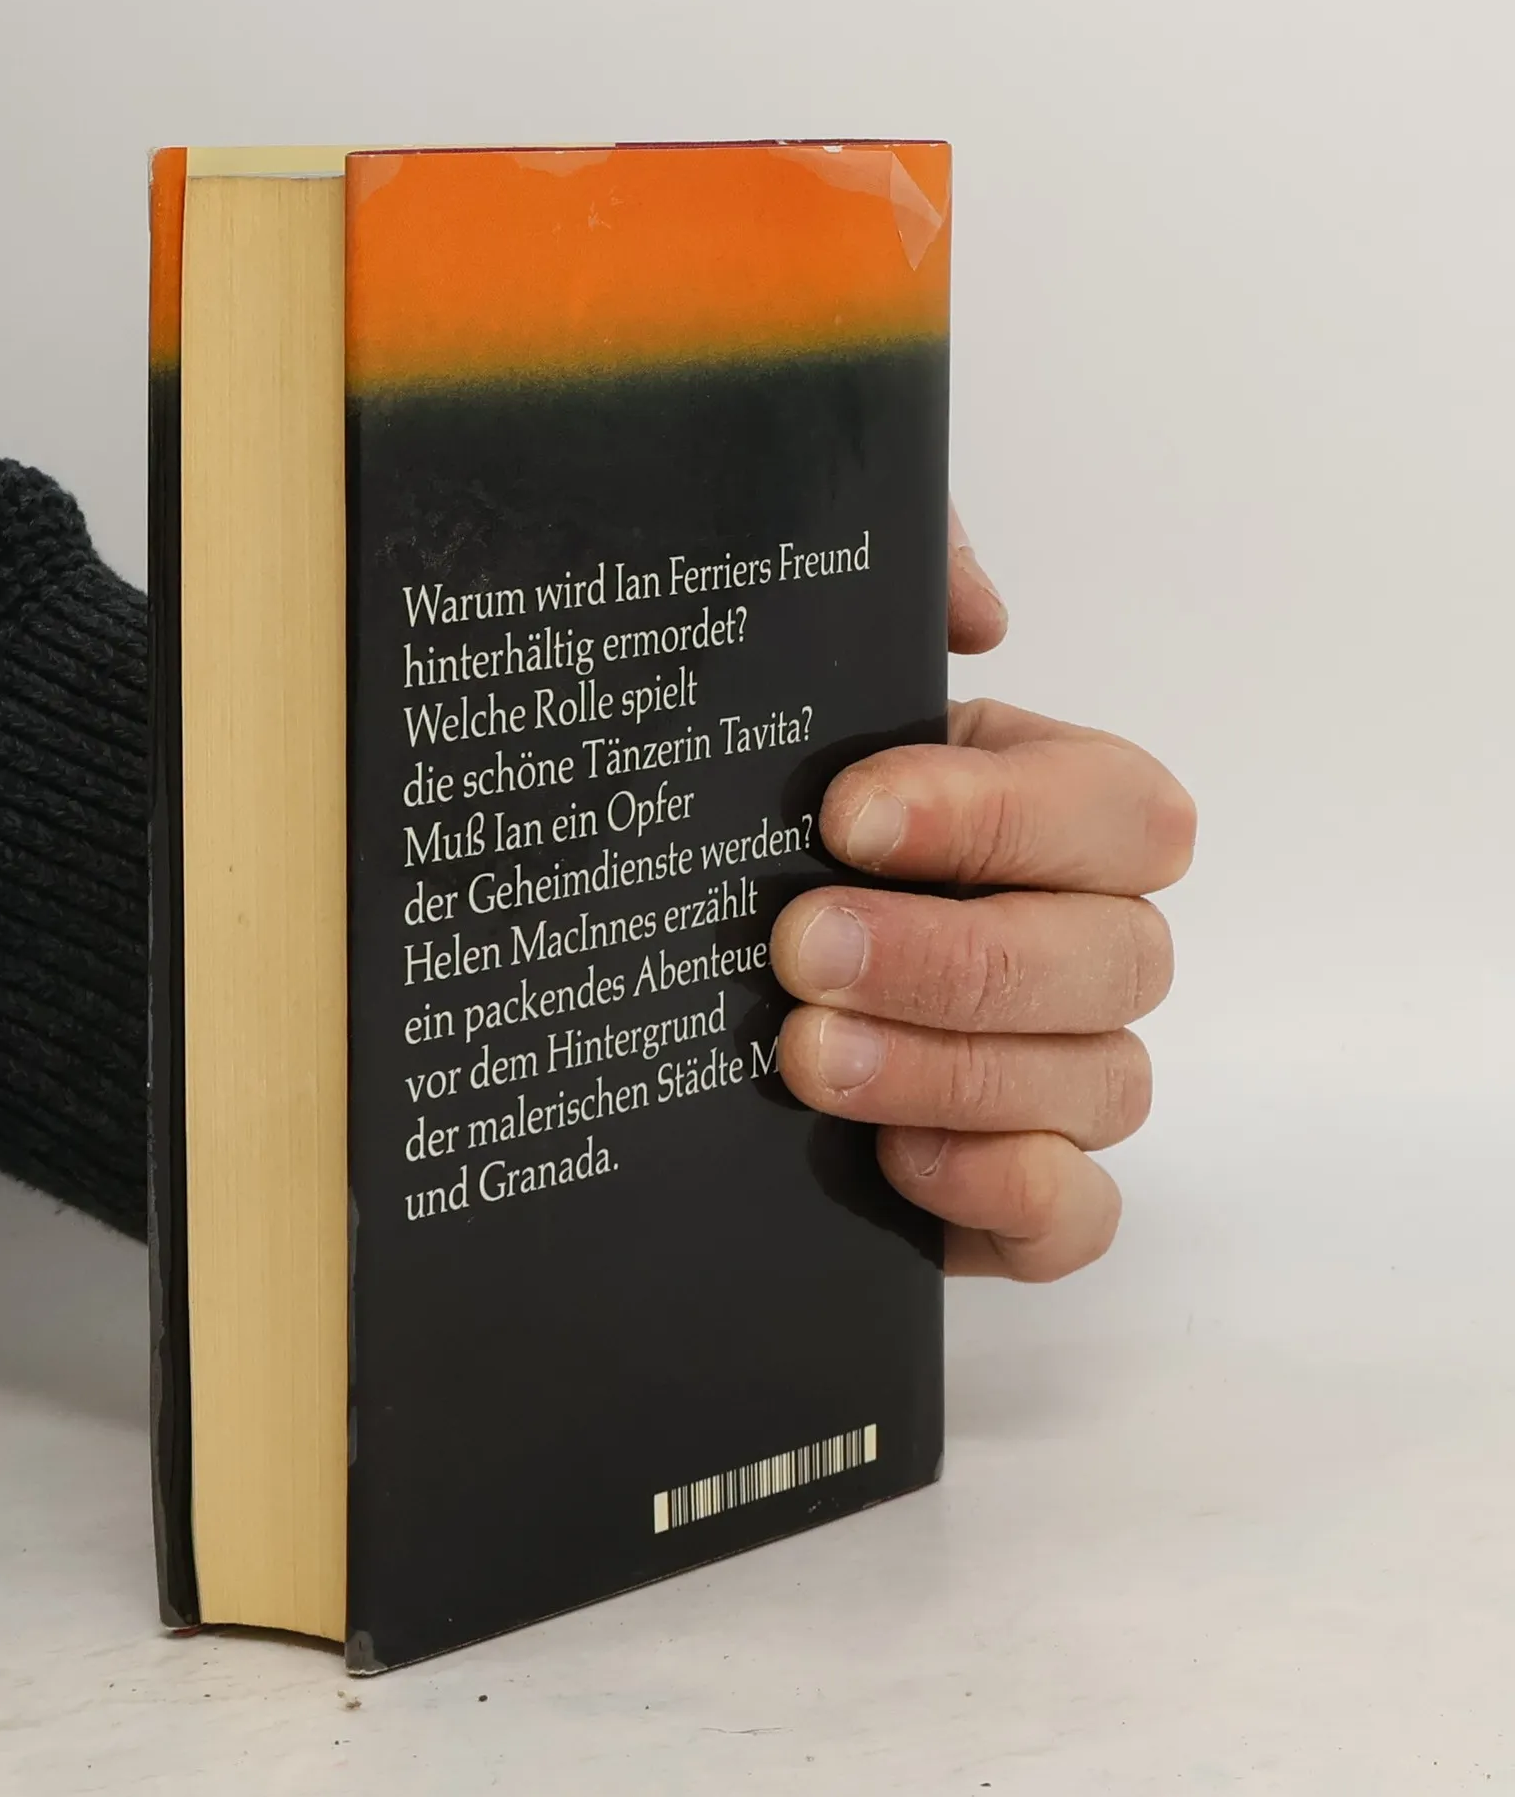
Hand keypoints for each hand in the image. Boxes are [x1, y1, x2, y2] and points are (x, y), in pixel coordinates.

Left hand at [769, 506, 1195, 1279]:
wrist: (681, 967)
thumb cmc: (767, 818)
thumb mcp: (804, 676)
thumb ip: (895, 582)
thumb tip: (978, 611)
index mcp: (1052, 812)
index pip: (1112, 809)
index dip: (1000, 817)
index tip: (848, 815)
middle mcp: (1082, 939)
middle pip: (1115, 956)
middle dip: (955, 958)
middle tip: (799, 951)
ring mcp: (1062, 1069)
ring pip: (1099, 1083)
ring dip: (954, 1073)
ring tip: (808, 1060)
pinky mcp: (1018, 1188)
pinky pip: (1078, 1213)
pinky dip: (1009, 1193)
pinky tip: (898, 1167)